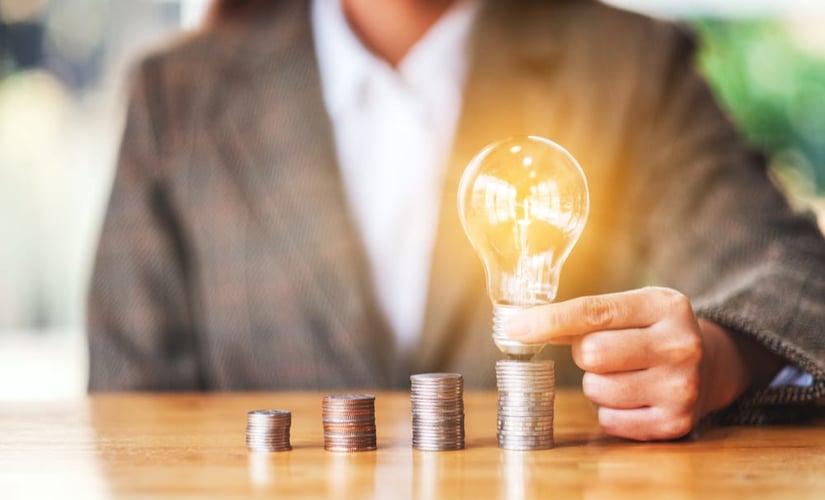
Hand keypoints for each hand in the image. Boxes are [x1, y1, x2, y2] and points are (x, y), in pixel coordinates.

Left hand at [505, 287, 753, 440]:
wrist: (712, 365)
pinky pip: (609, 420)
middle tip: (605, 350)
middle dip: (584, 353)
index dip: (548, 320)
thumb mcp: (633, 307)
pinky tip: (633, 396)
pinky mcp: (676, 423)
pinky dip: (609, 410)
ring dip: (596, 383)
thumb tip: (524, 325)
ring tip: (623, 373)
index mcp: (666, 305)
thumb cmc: (654, 331)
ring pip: (596, 388)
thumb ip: (585, 314)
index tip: (515, 327)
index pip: (593, 311)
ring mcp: (681, 387)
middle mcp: (679, 345)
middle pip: (590, 353)